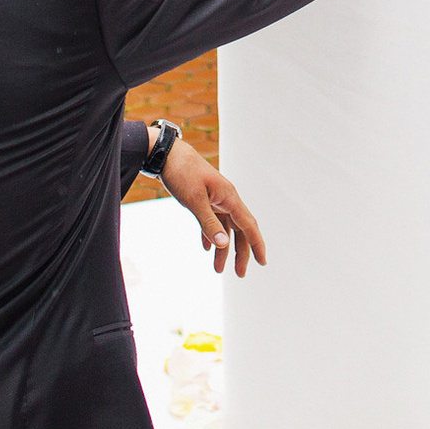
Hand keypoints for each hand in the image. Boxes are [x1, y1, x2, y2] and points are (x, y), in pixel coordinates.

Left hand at [157, 140, 265, 275]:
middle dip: (240, 253)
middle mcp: (226, 199)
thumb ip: (209, 223)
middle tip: (240, 274)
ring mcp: (215, 199)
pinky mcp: (204, 199)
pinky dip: (211, 235)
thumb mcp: (194, 200)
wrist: (167, 154)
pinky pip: (213, 221)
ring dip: (223, 248)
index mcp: (229, 197)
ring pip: (225, 228)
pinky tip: (207, 248)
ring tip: (218, 269)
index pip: (249, 225)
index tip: (262, 262)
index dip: (257, 244)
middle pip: (239, 230)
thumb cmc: (181, 173)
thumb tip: (224, 244)